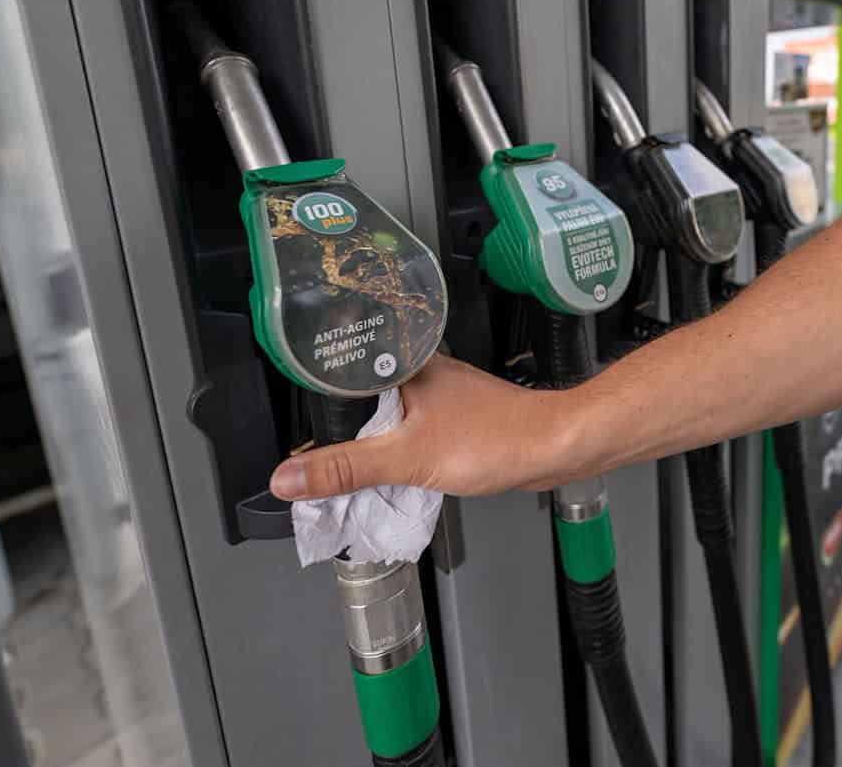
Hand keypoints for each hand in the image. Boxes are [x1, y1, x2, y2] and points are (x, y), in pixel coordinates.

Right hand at [268, 354, 580, 500]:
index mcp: (403, 363)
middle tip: (300, 459)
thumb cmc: (494, 440)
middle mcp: (420, 370)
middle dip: (335, 428)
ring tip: (333, 467)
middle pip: (359, 397)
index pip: (339, 373)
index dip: (310, 403)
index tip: (284, 432)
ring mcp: (439, 394)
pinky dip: (394, 450)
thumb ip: (346, 467)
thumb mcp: (408, 458)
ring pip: (386, 416)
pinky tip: (384, 469)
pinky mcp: (456, 417)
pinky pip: (410, 431)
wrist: (557, 447)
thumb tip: (285, 477)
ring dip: (366, 441)